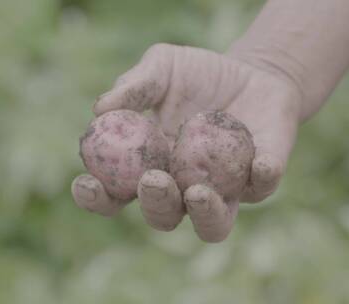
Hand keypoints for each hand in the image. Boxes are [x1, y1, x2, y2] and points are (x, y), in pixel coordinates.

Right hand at [71, 43, 301, 241]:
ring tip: (197, 191)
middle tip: (153, 179)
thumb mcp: (163, 68)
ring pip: (212, 225)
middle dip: (154, 204)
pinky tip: (260, 161)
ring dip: (204, 215)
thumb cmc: (199, 74)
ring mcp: (224, 190)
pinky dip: (260, 178)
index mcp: (151, 167)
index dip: (97, 198)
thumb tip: (100, 109)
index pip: (116, 195)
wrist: (251, 72)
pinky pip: (261, 188)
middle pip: (163, 216)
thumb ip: (134, 86)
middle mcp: (184, 188)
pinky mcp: (261, 180)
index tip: (87, 182)